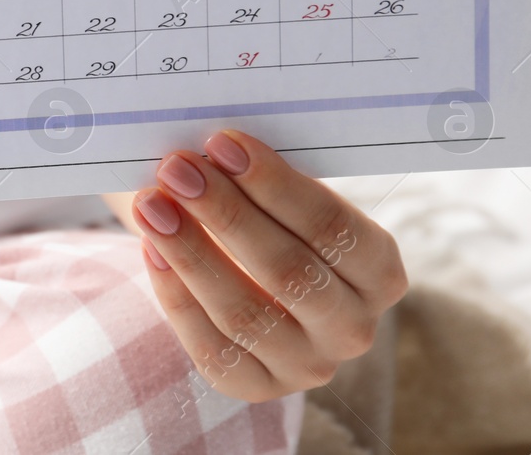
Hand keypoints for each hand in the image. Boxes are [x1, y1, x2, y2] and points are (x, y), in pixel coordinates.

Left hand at [104, 131, 407, 401]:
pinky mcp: (255, 387)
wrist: (249, 274)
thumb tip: (213, 144)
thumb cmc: (266, 214)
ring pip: (245, 313)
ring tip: (150, 204)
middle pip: (288, 271)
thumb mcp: (281, 193)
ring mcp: (307, 366)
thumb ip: (261, 173)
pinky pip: (211, 346)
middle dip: (226, 215)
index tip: (222, 143)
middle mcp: (354, 328)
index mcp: (379, 271)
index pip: (333, 228)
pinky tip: (150, 248)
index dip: (275, 185)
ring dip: (191, 252)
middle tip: (176, 169)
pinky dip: (176, 294)